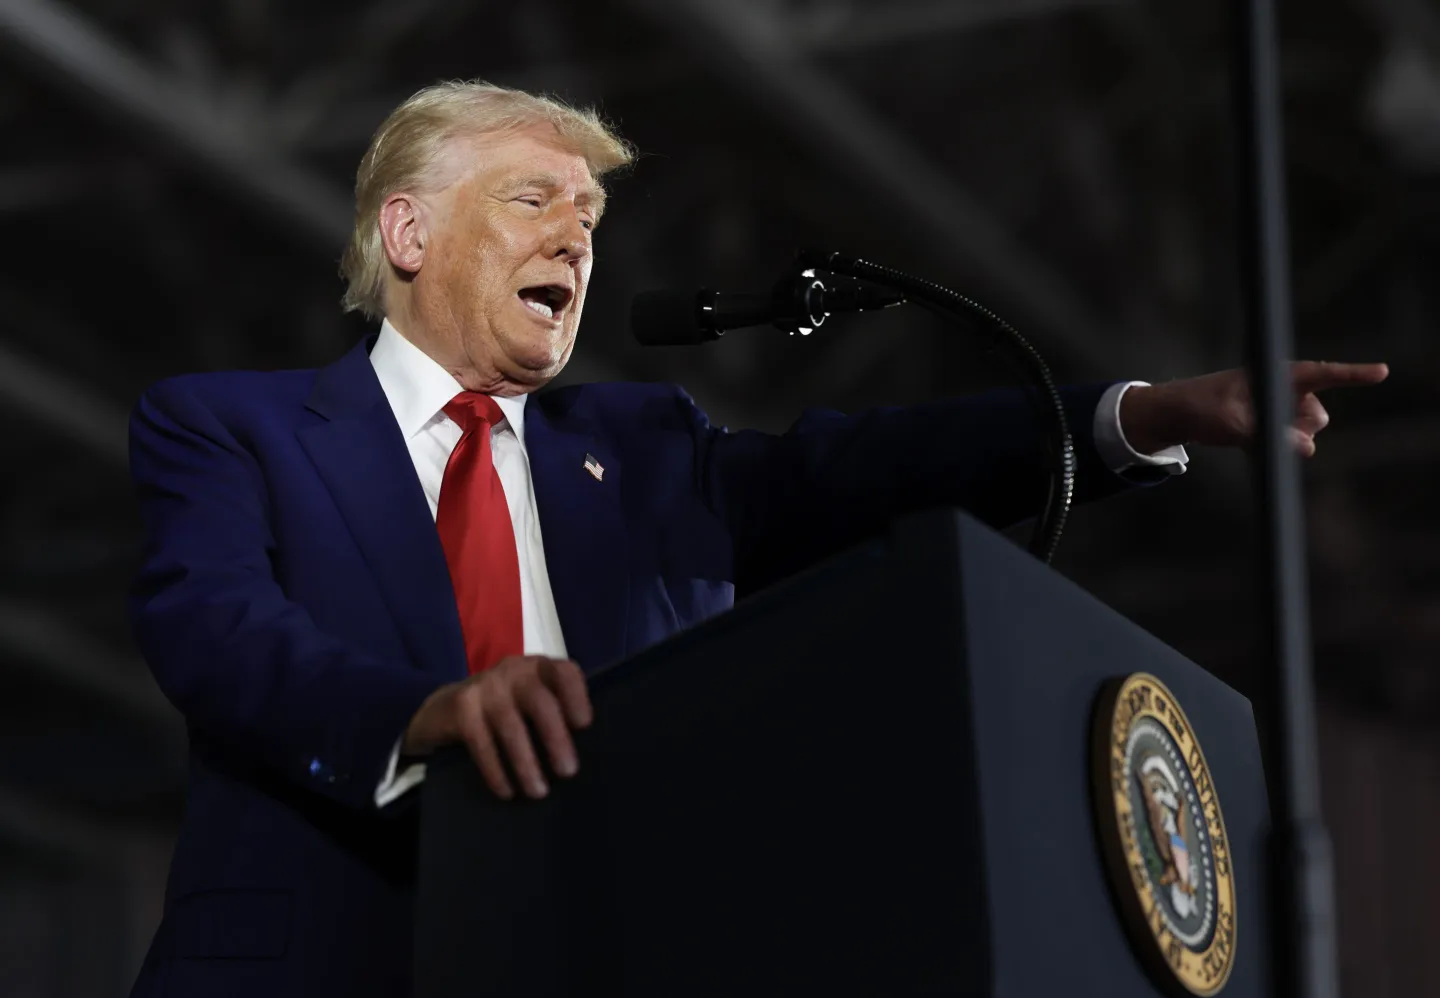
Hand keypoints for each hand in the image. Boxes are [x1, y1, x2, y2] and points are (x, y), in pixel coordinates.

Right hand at [402, 655, 591, 799]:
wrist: (445, 708)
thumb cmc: (506, 710)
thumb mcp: (530, 703)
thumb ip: (556, 715)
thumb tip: (591, 753)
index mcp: (540, 668)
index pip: (564, 672)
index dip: (576, 696)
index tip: (584, 725)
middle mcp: (514, 670)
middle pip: (540, 701)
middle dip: (556, 738)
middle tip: (568, 772)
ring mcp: (485, 686)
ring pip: (511, 726)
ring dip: (526, 762)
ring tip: (538, 792)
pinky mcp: (462, 707)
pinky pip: (482, 742)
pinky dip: (496, 770)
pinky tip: (507, 791)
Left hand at [1119, 361, 1388, 456]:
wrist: (1176, 414)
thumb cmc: (1202, 408)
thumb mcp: (1234, 425)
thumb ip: (1272, 436)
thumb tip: (1307, 448)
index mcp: (1277, 375)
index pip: (1323, 373)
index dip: (1353, 374)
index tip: (1382, 372)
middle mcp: (1285, 389)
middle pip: (1318, 417)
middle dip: (1300, 429)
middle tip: (1257, 427)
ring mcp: (1281, 407)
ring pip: (1306, 434)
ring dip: (1284, 440)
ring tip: (1245, 431)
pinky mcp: (1273, 424)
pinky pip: (1289, 443)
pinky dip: (1271, 447)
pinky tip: (1244, 441)